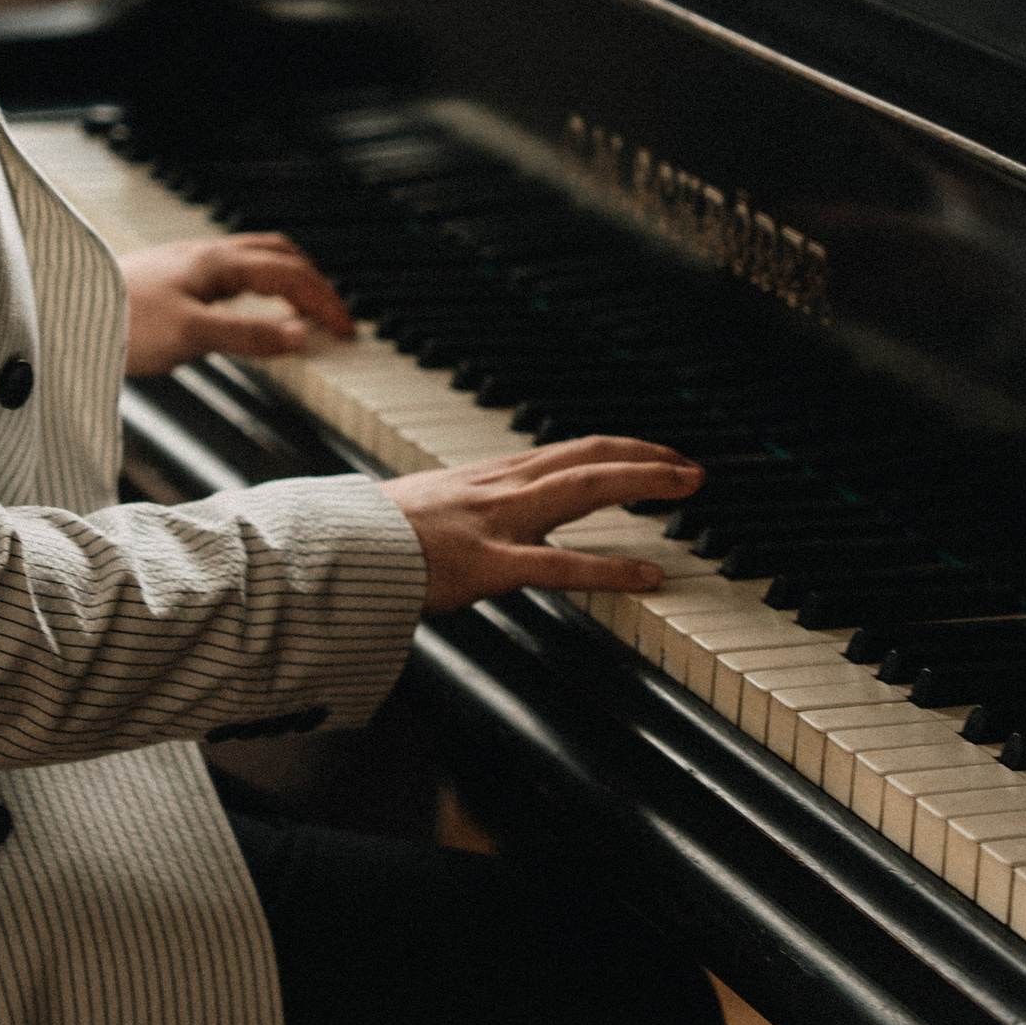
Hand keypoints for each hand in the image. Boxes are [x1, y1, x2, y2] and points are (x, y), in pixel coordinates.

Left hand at [121, 234, 354, 377]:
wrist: (61, 315)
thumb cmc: (117, 321)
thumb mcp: (192, 335)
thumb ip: (248, 336)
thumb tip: (299, 336)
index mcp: (218, 263)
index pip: (291, 274)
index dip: (324, 301)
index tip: (345, 330)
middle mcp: (205, 256)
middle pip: (279, 255)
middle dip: (314, 281)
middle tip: (333, 314)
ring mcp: (187, 266)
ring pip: (254, 259)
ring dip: (287, 278)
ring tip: (302, 307)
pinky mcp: (171, 281)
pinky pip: (231, 273)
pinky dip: (257, 287)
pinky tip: (246, 308)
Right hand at [380, 436, 705, 613]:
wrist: (332, 551)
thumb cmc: (371, 538)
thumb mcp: (429, 508)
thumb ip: (469, 508)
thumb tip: (492, 515)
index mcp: (487, 476)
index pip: (567, 450)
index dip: (617, 449)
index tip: (654, 454)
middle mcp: (498, 488)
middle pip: (587, 457)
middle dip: (645, 457)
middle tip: (693, 468)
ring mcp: (495, 523)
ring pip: (583, 489)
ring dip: (642, 483)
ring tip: (687, 487)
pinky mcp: (486, 565)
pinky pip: (560, 564)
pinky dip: (611, 567)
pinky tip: (649, 576)